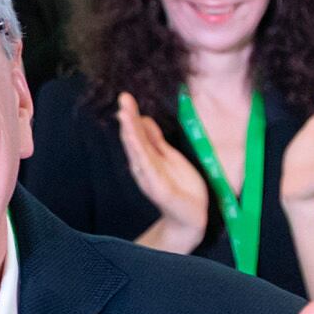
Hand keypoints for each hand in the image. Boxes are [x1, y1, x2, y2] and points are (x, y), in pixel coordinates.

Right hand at [113, 92, 210, 250]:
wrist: (190, 216)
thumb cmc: (181, 187)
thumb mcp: (169, 157)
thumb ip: (155, 140)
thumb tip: (143, 118)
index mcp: (147, 157)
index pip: (137, 132)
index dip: (132, 115)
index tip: (126, 97)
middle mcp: (143, 166)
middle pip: (134, 139)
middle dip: (128, 119)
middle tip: (123, 99)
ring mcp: (149, 177)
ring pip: (138, 151)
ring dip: (130, 133)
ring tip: (125, 115)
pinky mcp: (159, 189)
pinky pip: (149, 169)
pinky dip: (141, 155)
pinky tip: (136, 143)